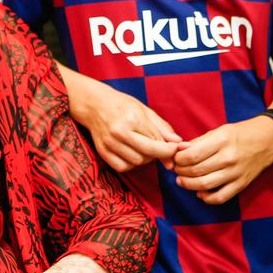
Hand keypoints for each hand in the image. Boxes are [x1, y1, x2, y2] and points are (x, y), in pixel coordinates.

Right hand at [65, 73, 180, 171]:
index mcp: (132, 118)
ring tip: (146, 148)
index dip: (170, 147)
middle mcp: (119, 132)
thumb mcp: (144, 110)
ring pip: (137, 161)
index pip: (157, 140)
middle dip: (161, 154)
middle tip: (165, 151)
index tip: (175, 147)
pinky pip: (123, 167)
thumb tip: (178, 143)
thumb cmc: (121, 105)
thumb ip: (162, 127)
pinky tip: (133, 153)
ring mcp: (109, 143)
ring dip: (146, 159)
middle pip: (148, 153)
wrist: (94, 105)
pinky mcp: (102, 152)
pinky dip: (132, 164)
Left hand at [172, 116, 272, 204]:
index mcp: (222, 140)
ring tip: (181, 180)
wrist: (268, 140)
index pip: (192, 155)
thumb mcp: (219, 130)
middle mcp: (229, 158)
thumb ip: (198, 141)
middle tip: (176, 169)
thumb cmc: (240, 134)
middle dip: (180, 171)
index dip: (178, 159)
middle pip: (196, 171)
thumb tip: (179, 150)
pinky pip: (221, 197)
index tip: (174, 158)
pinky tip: (199, 192)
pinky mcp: (241, 184)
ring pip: (205, 185)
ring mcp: (236, 173)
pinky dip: (207, 198)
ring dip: (188, 185)